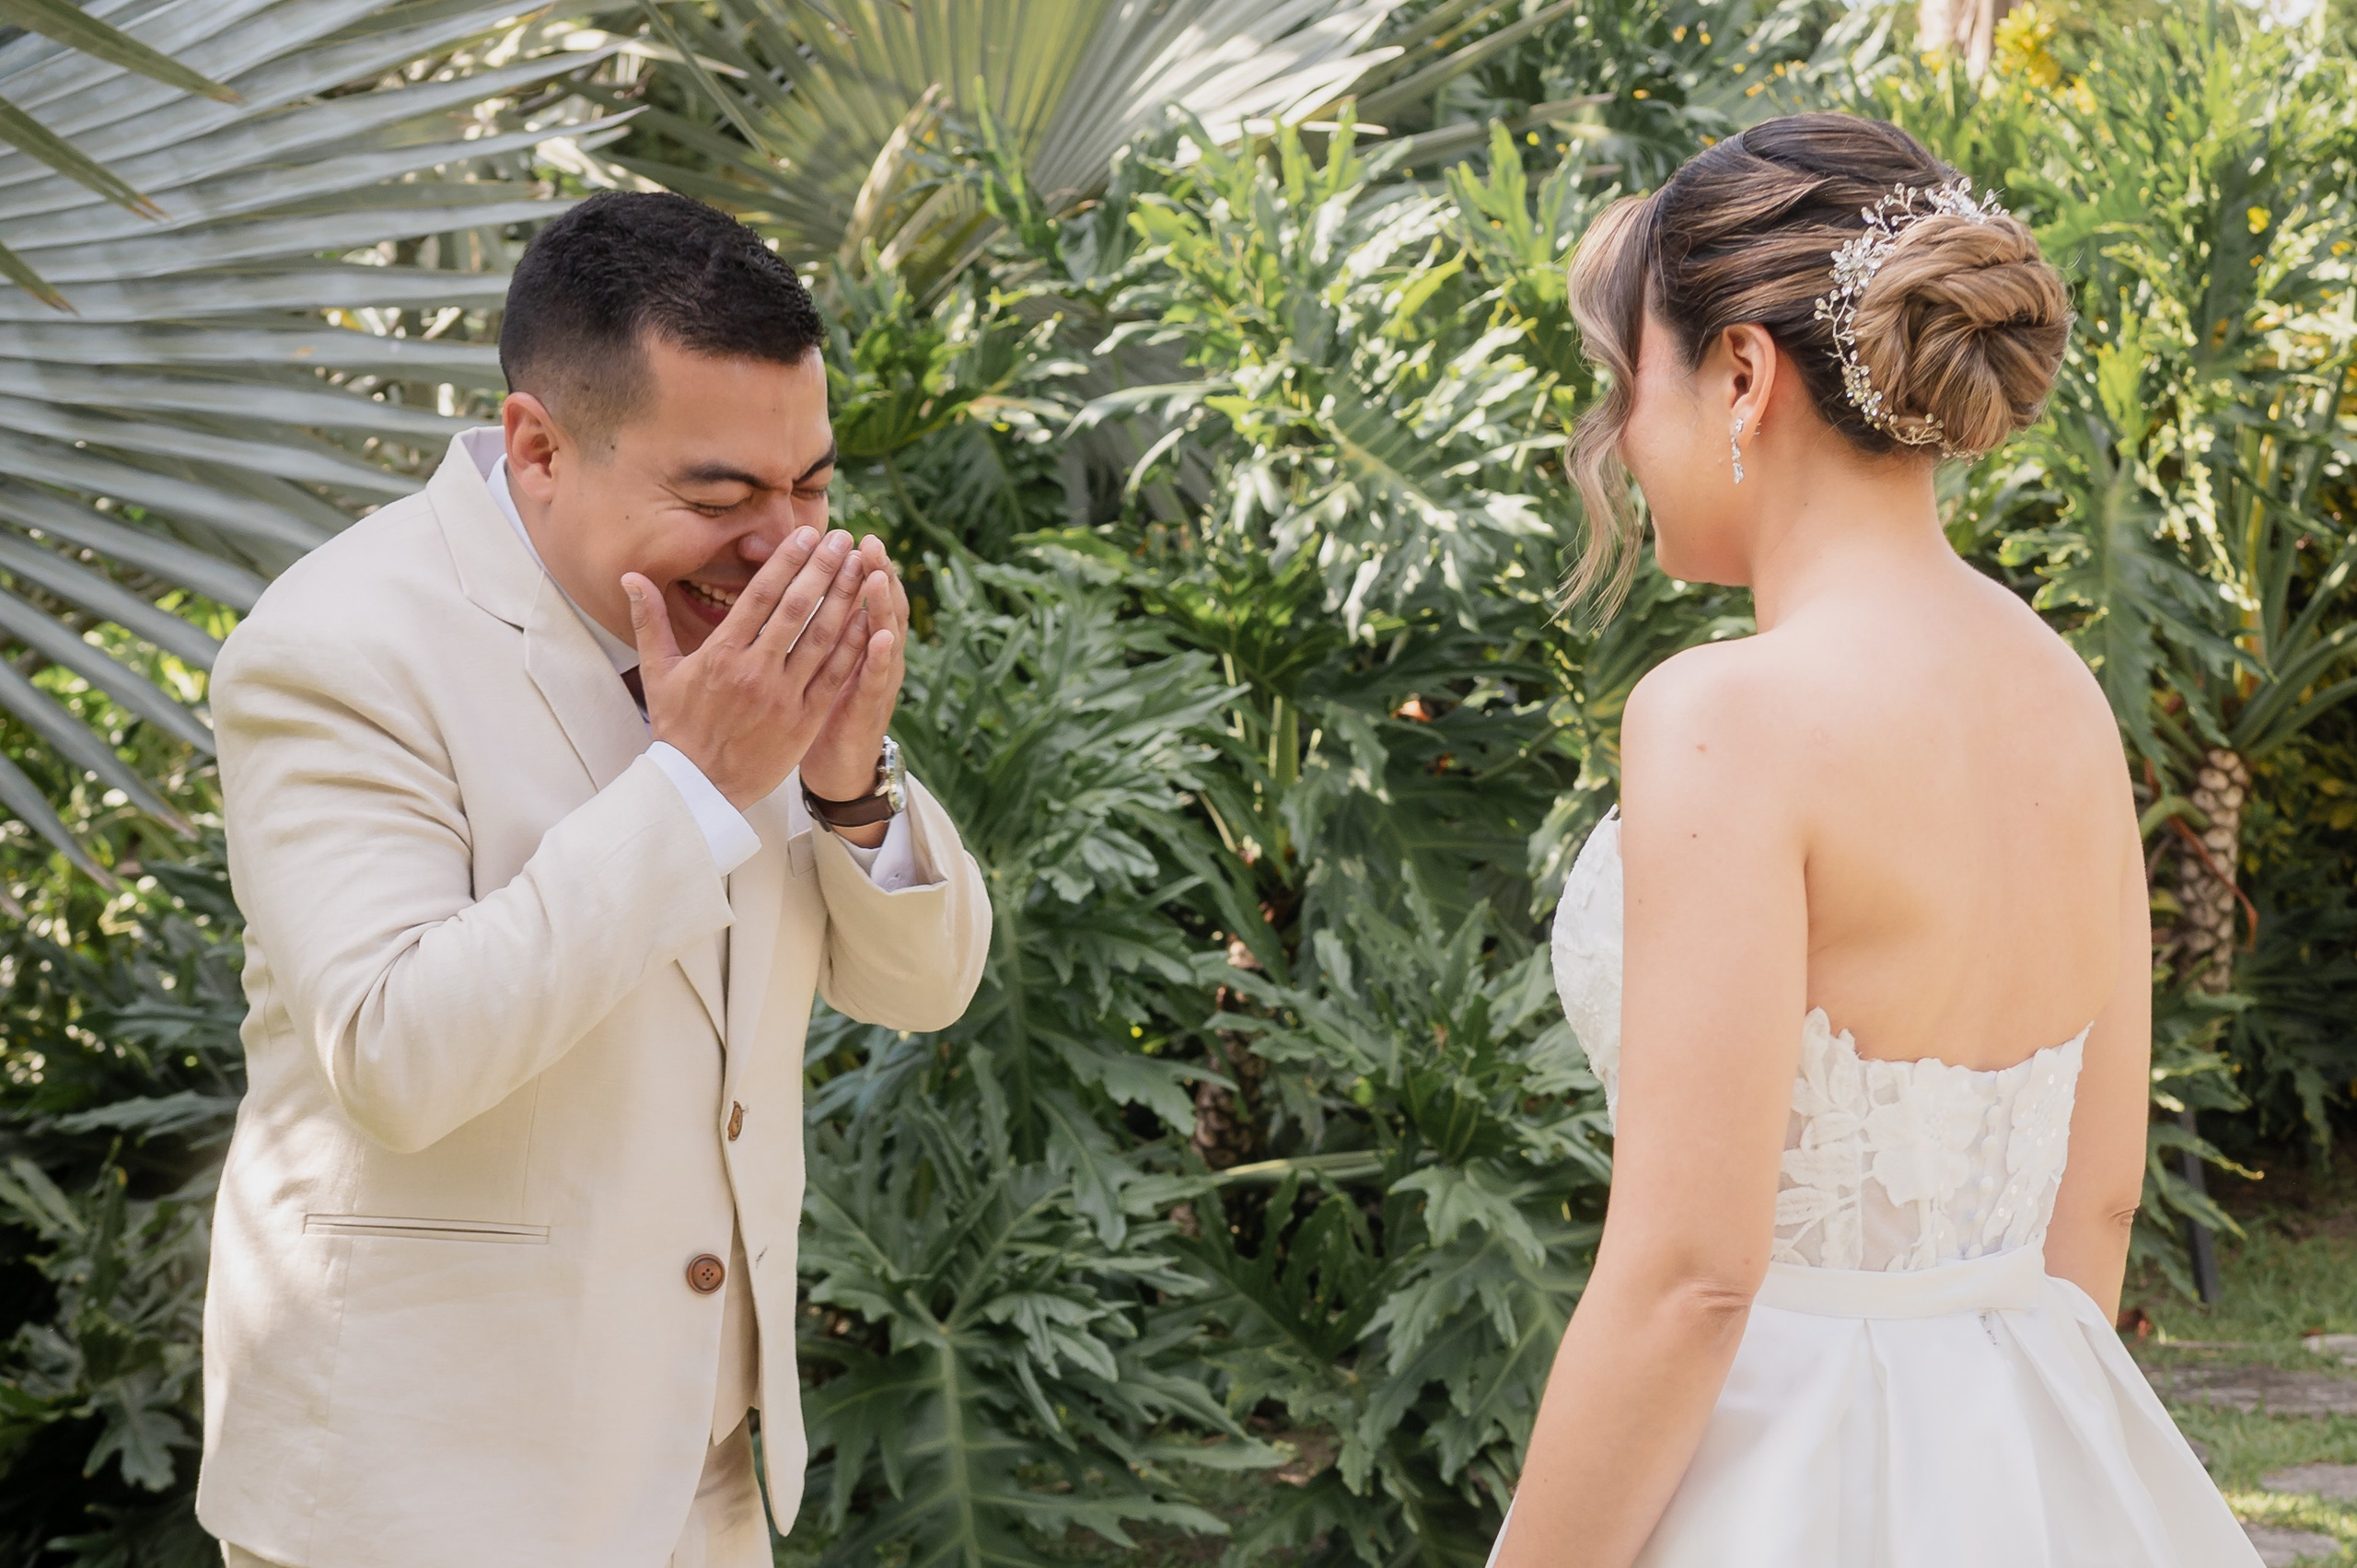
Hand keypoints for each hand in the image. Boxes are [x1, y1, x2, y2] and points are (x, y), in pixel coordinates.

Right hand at [622, 527, 868, 809]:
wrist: (697, 787)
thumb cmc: (677, 727)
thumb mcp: (657, 672)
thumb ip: (649, 620)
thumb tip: (630, 577)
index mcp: (721, 653)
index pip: (760, 596)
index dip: (788, 561)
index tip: (809, 535)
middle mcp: (754, 670)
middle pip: (797, 609)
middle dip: (824, 569)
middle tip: (844, 539)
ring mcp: (783, 696)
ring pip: (822, 638)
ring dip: (846, 599)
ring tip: (864, 567)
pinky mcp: (804, 720)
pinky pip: (834, 676)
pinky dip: (854, 647)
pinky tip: (870, 620)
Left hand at [798, 534, 909, 808]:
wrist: (841, 766)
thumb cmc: (821, 711)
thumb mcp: (818, 663)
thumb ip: (813, 626)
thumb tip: (790, 586)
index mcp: (855, 641)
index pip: (859, 595)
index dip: (855, 566)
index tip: (847, 535)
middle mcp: (874, 656)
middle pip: (878, 607)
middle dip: (875, 573)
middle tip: (869, 542)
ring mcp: (876, 681)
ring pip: (883, 638)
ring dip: (881, 606)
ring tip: (878, 575)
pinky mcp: (869, 710)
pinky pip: (876, 681)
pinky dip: (881, 658)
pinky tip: (883, 635)